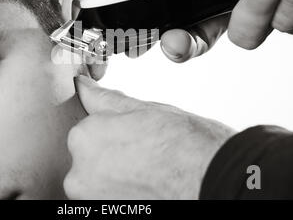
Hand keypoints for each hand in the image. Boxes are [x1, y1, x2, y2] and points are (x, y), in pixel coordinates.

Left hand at [64, 75, 234, 198]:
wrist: (214, 182)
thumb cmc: (187, 145)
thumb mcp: (143, 110)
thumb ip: (104, 100)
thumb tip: (83, 85)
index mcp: (84, 137)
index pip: (89, 131)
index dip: (116, 133)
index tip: (137, 141)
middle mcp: (78, 174)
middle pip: (91, 160)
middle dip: (113, 157)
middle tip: (147, 159)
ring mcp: (90, 202)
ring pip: (99, 184)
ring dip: (118, 180)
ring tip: (149, 176)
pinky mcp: (104, 218)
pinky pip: (108, 202)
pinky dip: (123, 197)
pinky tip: (146, 191)